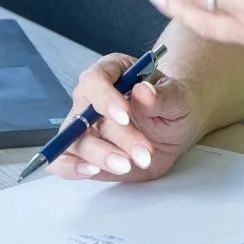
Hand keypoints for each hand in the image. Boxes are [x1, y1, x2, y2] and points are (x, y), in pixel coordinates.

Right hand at [44, 54, 200, 182]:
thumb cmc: (173, 104)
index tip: (125, 116)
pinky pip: (64, 160)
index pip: (95, 80)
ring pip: (74, 141)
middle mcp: (91, 99)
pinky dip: (72, 168)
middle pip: (85, 117)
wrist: (175, 126)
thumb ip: (164, 95)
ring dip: (100, 156)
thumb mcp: (179, 97)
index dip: (105, 98)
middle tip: (143, 152)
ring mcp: (84, 127)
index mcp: (113, 72)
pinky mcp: (84, 152)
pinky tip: (92, 171)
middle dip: (115, 137)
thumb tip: (144, 91)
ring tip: (128, 166)